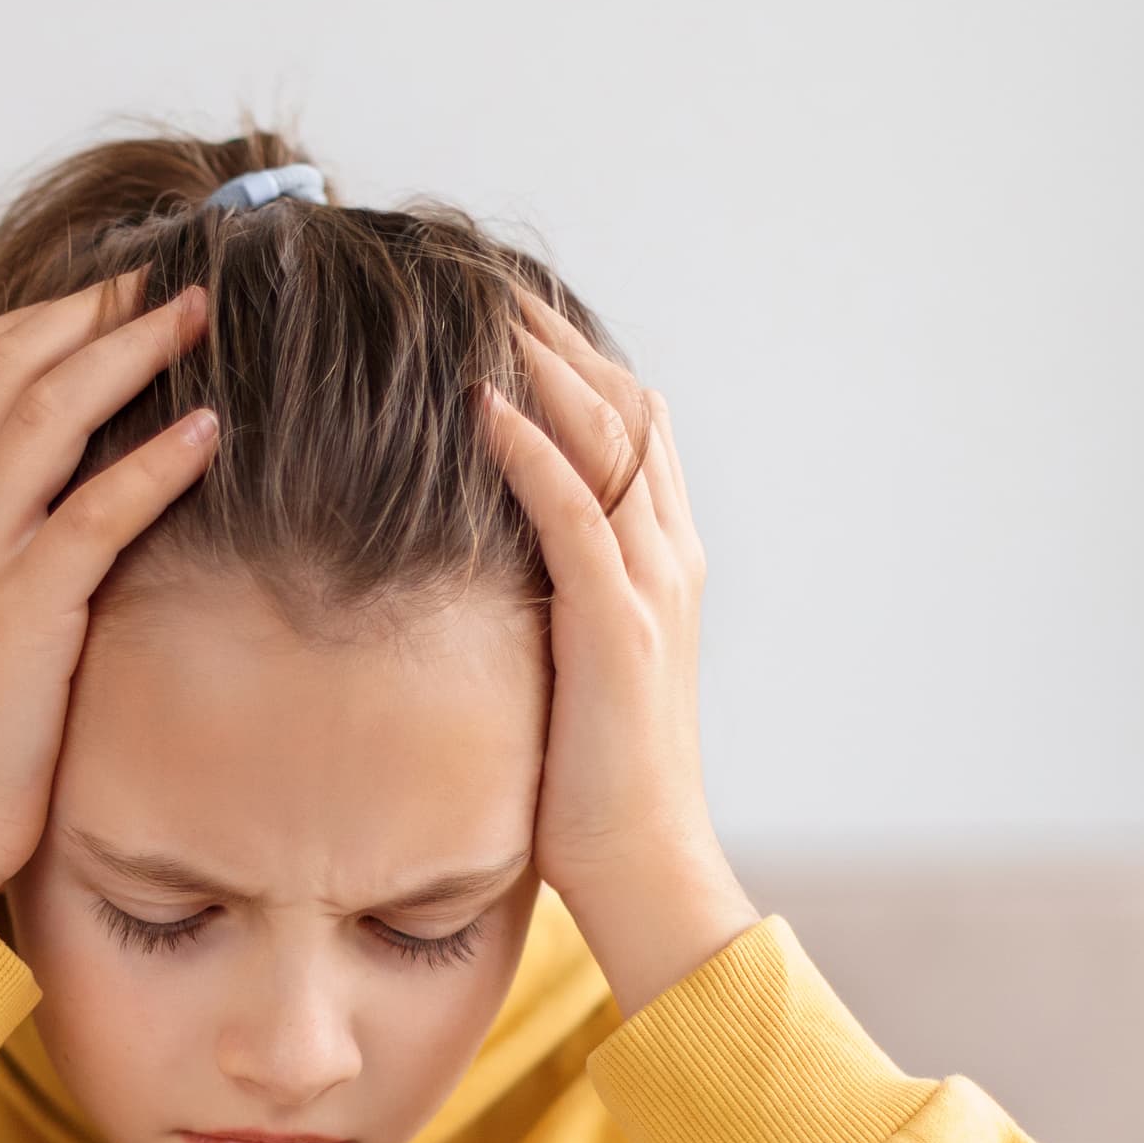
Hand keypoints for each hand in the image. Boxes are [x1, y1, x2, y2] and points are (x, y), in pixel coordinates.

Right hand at [0, 277, 217, 911]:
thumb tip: (58, 519)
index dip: (29, 321)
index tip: (99, 297)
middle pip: (2, 370)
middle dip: (87, 315)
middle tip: (166, 283)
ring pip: (43, 417)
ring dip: (125, 357)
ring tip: (195, 320)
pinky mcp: (22, 612)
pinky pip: (92, 513)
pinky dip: (152, 463)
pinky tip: (208, 432)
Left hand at [481, 296, 757, 1011]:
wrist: (645, 870)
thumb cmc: (588, 786)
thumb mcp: (567, 666)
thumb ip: (543, 600)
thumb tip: (474, 557)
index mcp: (663, 561)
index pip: (625, 422)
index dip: (568, 356)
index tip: (497, 307)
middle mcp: (670, 556)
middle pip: (622, 402)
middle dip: (551, 331)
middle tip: (476, 271)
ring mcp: (651, 586)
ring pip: (607, 434)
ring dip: (539, 361)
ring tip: (473, 302)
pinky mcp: (617, 627)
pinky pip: (575, 510)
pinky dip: (531, 447)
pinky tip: (481, 401)